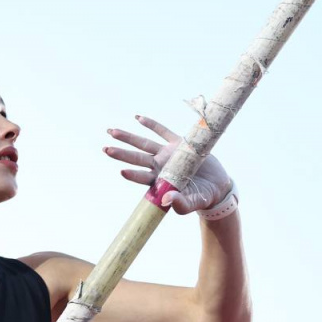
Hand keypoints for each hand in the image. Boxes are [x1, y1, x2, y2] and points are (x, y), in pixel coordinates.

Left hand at [104, 115, 232, 214]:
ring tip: (111, 131)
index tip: (121, 172)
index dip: (133, 175)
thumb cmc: (202, 197)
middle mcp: (160, 166)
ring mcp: (168, 154)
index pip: (143, 177)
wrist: (216, 186)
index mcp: (161, 181)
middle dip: (121, 153)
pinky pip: (163, 131)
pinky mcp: (179, 144)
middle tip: (105, 149)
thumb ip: (180, 204)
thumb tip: (166, 200)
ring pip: (145, 144)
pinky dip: (152, 124)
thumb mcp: (193, 203)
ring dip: (128, 137)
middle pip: (137, 158)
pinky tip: (137, 118)